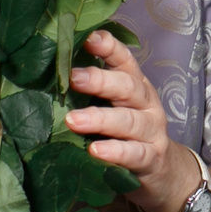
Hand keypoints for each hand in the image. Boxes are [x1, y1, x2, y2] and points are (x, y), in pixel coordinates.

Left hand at [65, 28, 195, 211]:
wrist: (163, 173)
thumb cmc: (128, 135)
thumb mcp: (115, 108)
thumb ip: (91, 95)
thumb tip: (47, 80)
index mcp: (135, 86)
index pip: (125, 61)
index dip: (109, 48)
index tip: (88, 38)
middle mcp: (146, 104)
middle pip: (127, 87)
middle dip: (100, 80)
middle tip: (73, 78)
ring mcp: (152, 132)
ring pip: (129, 121)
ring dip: (100, 119)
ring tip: (73, 120)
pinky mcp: (152, 159)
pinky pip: (134, 153)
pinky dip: (115, 152)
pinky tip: (96, 151)